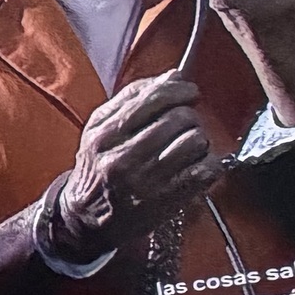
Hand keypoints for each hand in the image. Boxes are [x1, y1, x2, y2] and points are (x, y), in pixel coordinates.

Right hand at [49, 73, 221, 255]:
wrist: (86, 218)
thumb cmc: (97, 168)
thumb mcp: (99, 129)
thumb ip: (132, 98)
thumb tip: (173, 76)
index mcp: (104, 136)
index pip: (153, 99)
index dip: (179, 90)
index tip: (188, 92)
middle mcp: (123, 158)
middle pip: (180, 118)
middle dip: (188, 118)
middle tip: (183, 126)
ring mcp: (147, 181)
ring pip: (196, 141)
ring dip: (197, 142)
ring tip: (185, 148)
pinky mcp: (168, 200)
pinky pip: (207, 169)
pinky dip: (208, 164)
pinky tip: (193, 166)